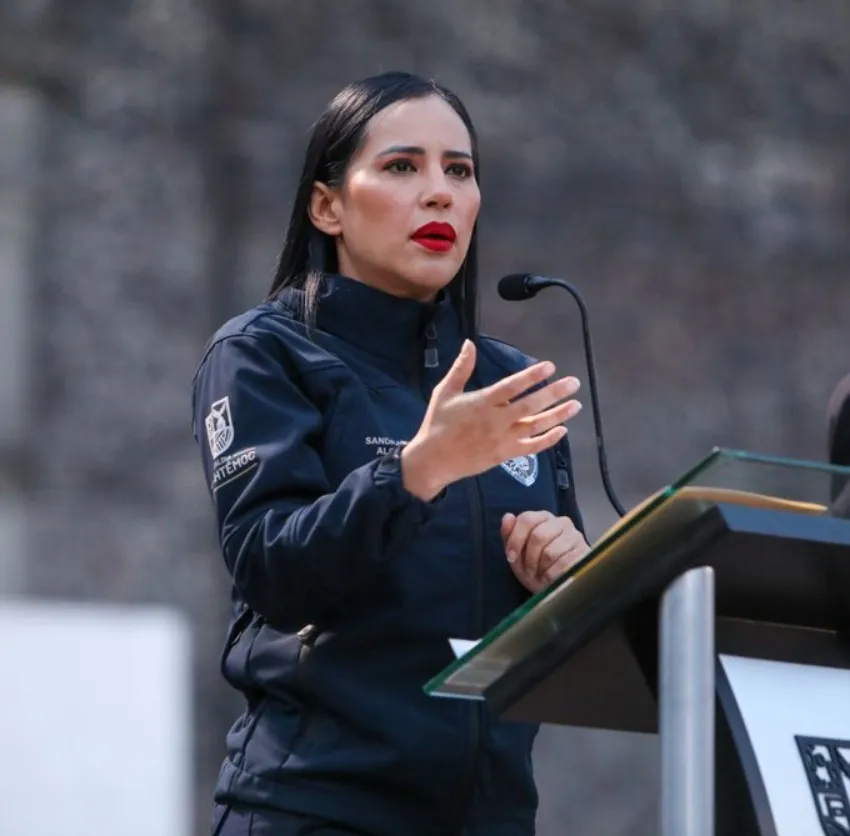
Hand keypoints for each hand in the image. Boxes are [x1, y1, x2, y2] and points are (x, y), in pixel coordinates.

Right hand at [401, 340, 581, 499]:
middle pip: (530, 405)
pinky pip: (531, 447)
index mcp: (482, 402)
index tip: (550, 367)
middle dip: (554, 393)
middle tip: (574, 383)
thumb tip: (469, 343)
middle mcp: (496, 420)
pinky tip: (562, 431)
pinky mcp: (505, 455)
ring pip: (535, 426)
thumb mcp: (444, 392)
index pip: (512, 386)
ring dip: (558, 415)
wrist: (433, 460)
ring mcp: (502, 439)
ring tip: (575, 405)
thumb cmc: (437, 423)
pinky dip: (547, 440)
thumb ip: (460, 368)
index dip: (531, 376)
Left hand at [501, 511, 589, 593]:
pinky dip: (552, 576)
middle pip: (538, 536)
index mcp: (544, 518)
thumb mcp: (518, 554)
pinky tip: (552, 578)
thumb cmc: (536, 569)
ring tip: (541, 573)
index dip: (515, 540)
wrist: (558, 590)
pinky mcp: (584, 554)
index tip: (511, 557)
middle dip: (529, 557)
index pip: (527, 519)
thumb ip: (509, 534)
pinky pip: (562, 565)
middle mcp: (562, 522)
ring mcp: (576, 537)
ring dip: (540, 568)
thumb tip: (508, 517)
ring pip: (550, 552)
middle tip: (529, 569)